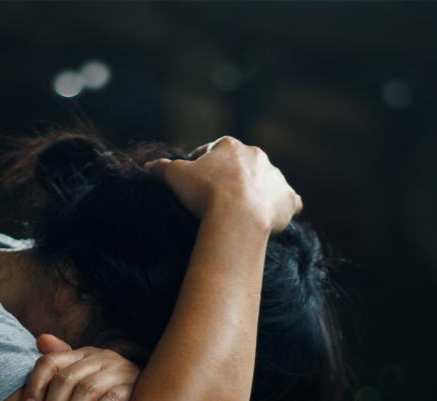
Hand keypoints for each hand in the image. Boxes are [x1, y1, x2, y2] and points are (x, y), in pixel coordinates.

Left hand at [22, 333, 140, 400]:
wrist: (155, 393)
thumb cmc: (109, 386)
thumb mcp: (85, 372)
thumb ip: (61, 361)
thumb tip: (41, 339)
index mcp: (82, 353)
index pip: (50, 363)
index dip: (35, 386)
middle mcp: (100, 357)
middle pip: (66, 381)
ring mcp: (119, 371)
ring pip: (86, 391)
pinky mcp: (135, 387)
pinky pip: (112, 400)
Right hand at [142, 135, 303, 232]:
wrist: (237, 218)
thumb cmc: (204, 194)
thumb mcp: (175, 177)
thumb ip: (162, 168)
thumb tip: (148, 167)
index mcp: (230, 146)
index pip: (213, 151)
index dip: (202, 165)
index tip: (196, 181)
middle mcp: (256, 156)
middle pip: (242, 165)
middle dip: (232, 178)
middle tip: (219, 198)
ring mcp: (275, 177)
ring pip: (267, 181)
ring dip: (258, 191)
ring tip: (245, 212)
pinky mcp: (288, 200)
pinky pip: (289, 202)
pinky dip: (283, 207)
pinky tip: (275, 216)